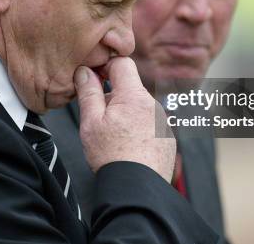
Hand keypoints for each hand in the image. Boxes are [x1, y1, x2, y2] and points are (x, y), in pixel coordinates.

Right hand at [74, 57, 175, 182]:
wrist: (137, 189)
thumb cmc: (111, 155)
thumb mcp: (91, 122)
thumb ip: (88, 92)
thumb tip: (85, 70)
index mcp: (134, 96)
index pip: (122, 63)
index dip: (106, 66)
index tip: (94, 78)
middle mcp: (153, 105)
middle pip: (130, 88)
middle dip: (113, 97)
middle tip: (99, 119)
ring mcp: (163, 122)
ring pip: (139, 108)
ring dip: (126, 115)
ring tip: (113, 138)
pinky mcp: (167, 138)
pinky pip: (149, 125)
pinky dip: (138, 130)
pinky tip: (128, 148)